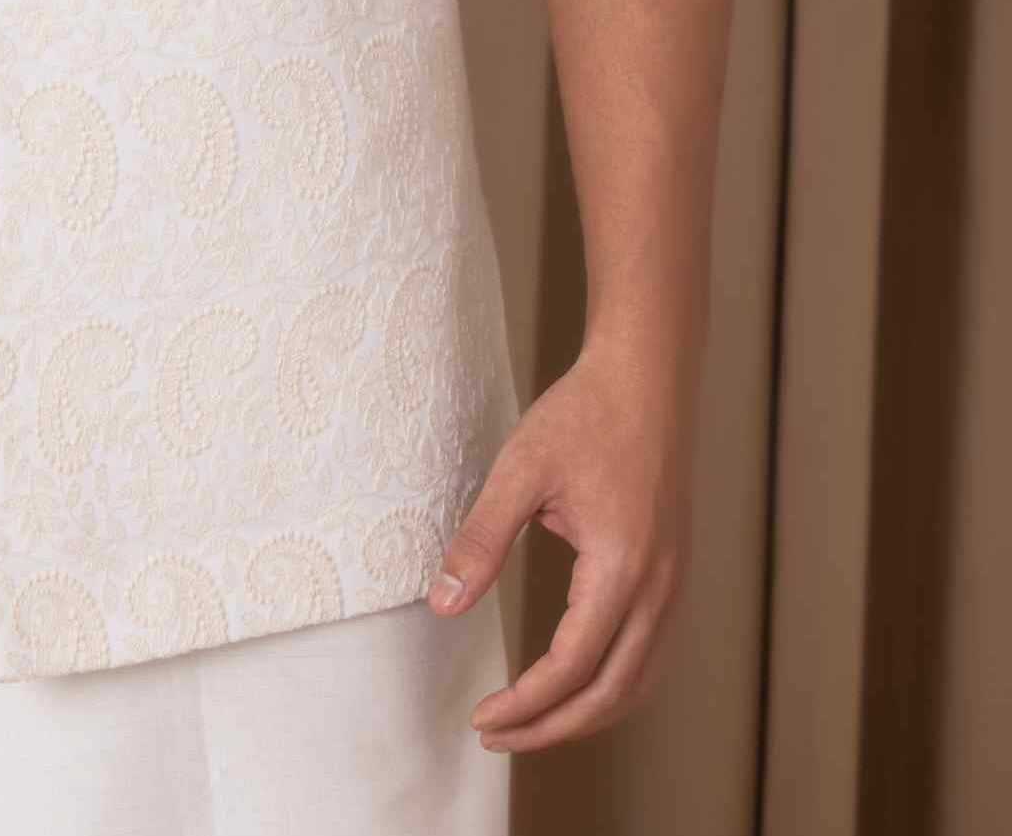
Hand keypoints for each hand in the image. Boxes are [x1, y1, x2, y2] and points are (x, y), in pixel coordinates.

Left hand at [427, 338, 695, 754]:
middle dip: (552, 729)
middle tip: (495, 736)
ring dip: (585, 715)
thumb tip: (440, 604)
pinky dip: (611, 687)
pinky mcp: (673, 576)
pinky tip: (574, 683)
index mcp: (622, 568)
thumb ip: (481, 540)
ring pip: (637, 683)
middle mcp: (658, 590)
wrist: (648, 378)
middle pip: (610, 694)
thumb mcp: (520, 470)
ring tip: (530, 723)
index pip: (571, 667)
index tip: (480, 718)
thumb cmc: (585, 415)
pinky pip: (648, 655)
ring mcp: (673, 586)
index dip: (525, 705)